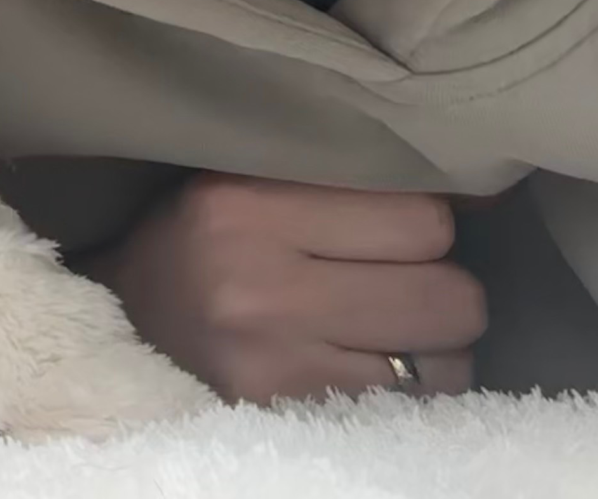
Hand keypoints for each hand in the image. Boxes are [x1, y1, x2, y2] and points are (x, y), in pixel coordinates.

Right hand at [84, 174, 486, 401]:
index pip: (421, 219)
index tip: (399, 229)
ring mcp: (276, 366)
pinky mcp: (286, 418)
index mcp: (244, 208)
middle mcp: (260, 289)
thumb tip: (480, 192)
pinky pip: (408, 410)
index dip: (426, 225)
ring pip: (443, 365)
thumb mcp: (243, 183)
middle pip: (449, 297)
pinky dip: (406, 390)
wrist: (118, 324)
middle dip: (443, 290)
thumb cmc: (198, 240)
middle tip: (403, 282)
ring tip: (385, 329)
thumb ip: (337, 179)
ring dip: (432, 348)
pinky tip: (367, 366)